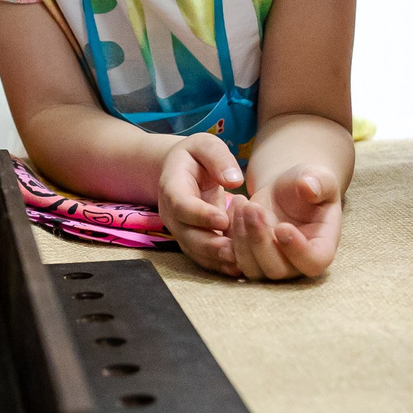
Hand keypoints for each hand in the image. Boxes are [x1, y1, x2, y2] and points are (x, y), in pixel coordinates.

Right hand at [158, 133, 243, 269]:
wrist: (180, 171)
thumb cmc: (195, 156)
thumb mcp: (204, 145)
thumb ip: (218, 158)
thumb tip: (234, 180)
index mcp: (172, 188)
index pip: (182, 205)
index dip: (200, 214)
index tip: (223, 219)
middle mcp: (172, 214)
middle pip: (187, 235)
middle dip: (210, 246)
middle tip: (233, 251)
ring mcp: (181, 231)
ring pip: (195, 251)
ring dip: (216, 259)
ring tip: (240, 264)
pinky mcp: (193, 241)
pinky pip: (204, 257)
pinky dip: (220, 264)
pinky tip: (241, 267)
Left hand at [225, 165, 342, 281]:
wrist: (283, 191)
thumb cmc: (305, 185)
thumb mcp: (318, 177)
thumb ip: (319, 182)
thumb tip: (309, 188)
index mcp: (321, 247)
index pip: (313, 262)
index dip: (298, 250)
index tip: (282, 227)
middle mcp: (296, 264)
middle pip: (277, 270)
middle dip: (261, 240)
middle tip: (253, 208)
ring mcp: (270, 265)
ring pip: (252, 268)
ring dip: (242, 238)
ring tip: (242, 204)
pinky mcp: (248, 259)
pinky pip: (232, 258)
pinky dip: (229, 235)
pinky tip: (234, 206)